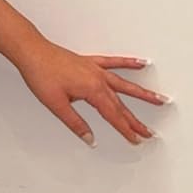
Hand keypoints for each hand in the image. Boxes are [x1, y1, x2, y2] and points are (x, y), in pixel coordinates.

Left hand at [12, 39, 169, 146]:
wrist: (32, 53)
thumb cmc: (41, 75)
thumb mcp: (57, 105)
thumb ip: (76, 123)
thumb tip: (89, 138)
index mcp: (92, 91)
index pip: (113, 116)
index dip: (125, 130)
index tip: (136, 140)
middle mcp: (98, 79)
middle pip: (121, 104)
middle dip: (135, 120)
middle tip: (148, 132)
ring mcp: (96, 69)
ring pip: (125, 84)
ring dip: (143, 93)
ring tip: (160, 99)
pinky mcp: (90, 62)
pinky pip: (115, 63)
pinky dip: (129, 63)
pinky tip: (142, 63)